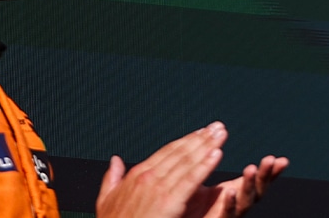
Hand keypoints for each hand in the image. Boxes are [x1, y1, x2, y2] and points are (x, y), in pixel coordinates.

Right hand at [97, 122, 226, 217]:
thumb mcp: (106, 200)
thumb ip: (111, 178)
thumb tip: (114, 160)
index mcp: (137, 175)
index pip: (167, 152)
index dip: (186, 141)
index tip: (201, 132)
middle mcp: (148, 177)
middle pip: (180, 152)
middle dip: (201, 138)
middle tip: (218, 127)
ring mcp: (158, 188)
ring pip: (188, 162)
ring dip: (207, 146)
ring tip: (221, 134)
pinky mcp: (169, 201)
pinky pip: (191, 180)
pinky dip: (205, 165)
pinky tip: (217, 154)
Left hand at [183, 155, 289, 216]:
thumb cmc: (192, 209)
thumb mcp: (203, 183)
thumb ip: (209, 165)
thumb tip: (215, 139)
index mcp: (235, 197)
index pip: (257, 182)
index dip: (270, 172)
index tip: (283, 160)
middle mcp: (236, 208)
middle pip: (256, 191)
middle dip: (264, 175)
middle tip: (270, 159)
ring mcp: (227, 216)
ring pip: (244, 202)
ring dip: (249, 185)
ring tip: (251, 168)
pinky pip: (225, 215)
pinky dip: (230, 204)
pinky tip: (230, 191)